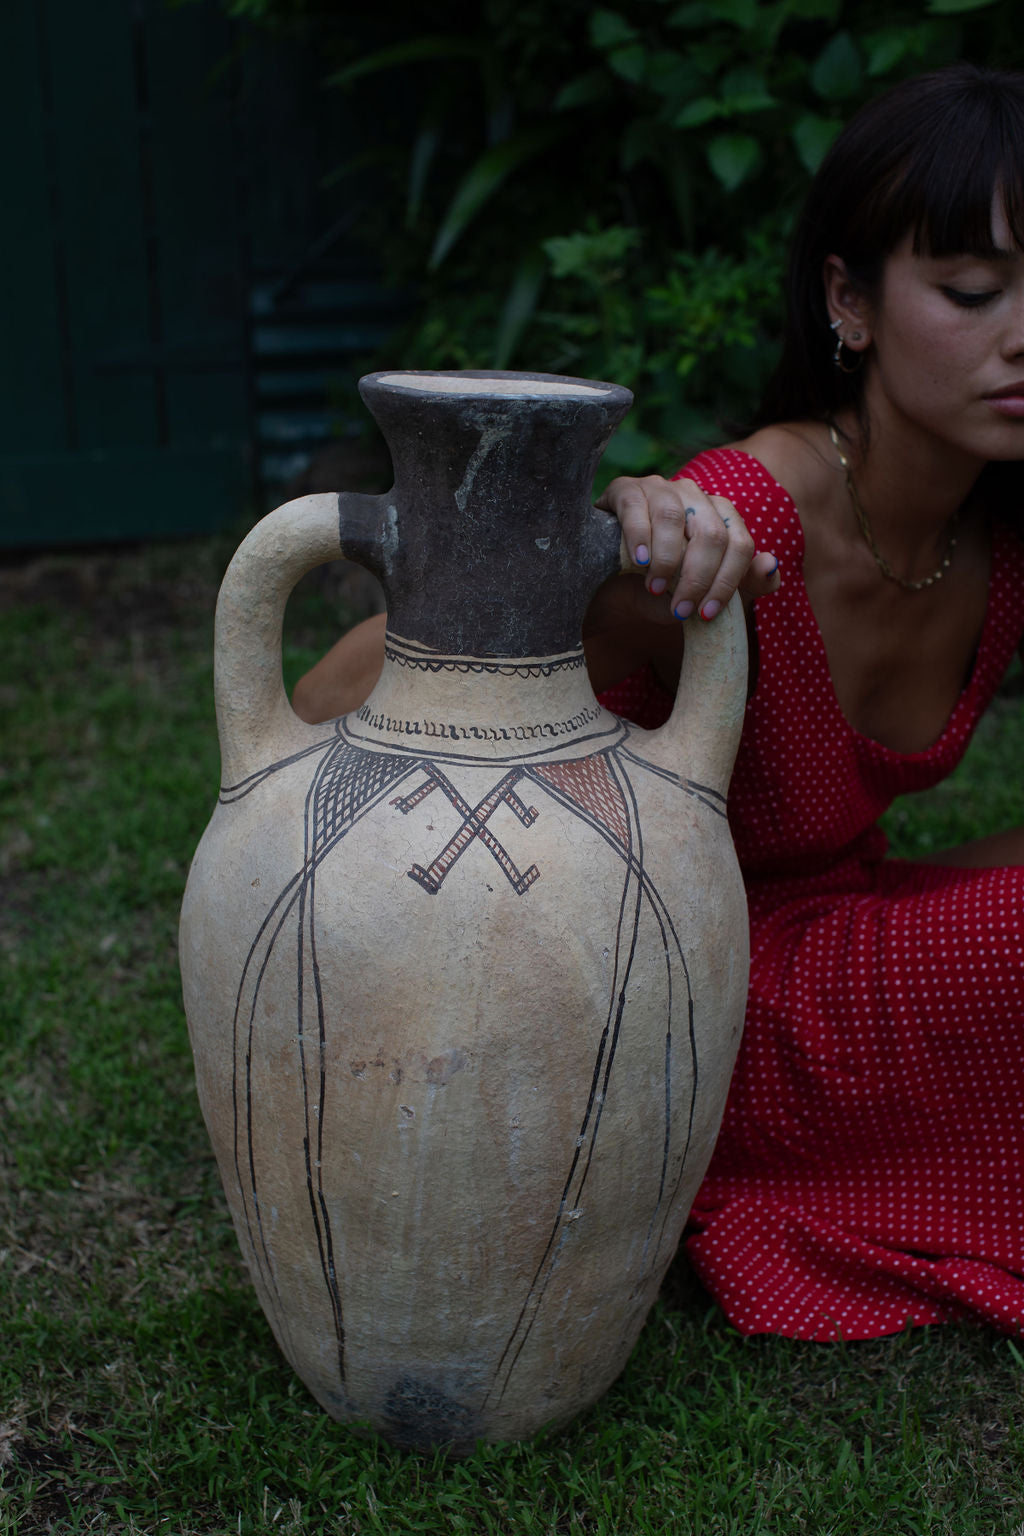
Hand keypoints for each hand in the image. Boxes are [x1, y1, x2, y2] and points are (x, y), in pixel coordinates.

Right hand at [596, 474, 779, 619]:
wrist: (616, 588)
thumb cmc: (667, 589)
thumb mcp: (708, 594)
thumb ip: (747, 584)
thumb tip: (771, 565)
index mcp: (723, 517)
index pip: (740, 545)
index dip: (727, 582)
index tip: (708, 614)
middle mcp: (696, 496)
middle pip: (711, 533)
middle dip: (697, 577)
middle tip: (681, 610)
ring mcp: (660, 488)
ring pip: (673, 517)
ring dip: (666, 560)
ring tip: (654, 589)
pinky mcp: (625, 489)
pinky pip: (636, 509)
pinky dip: (639, 538)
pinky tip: (638, 562)